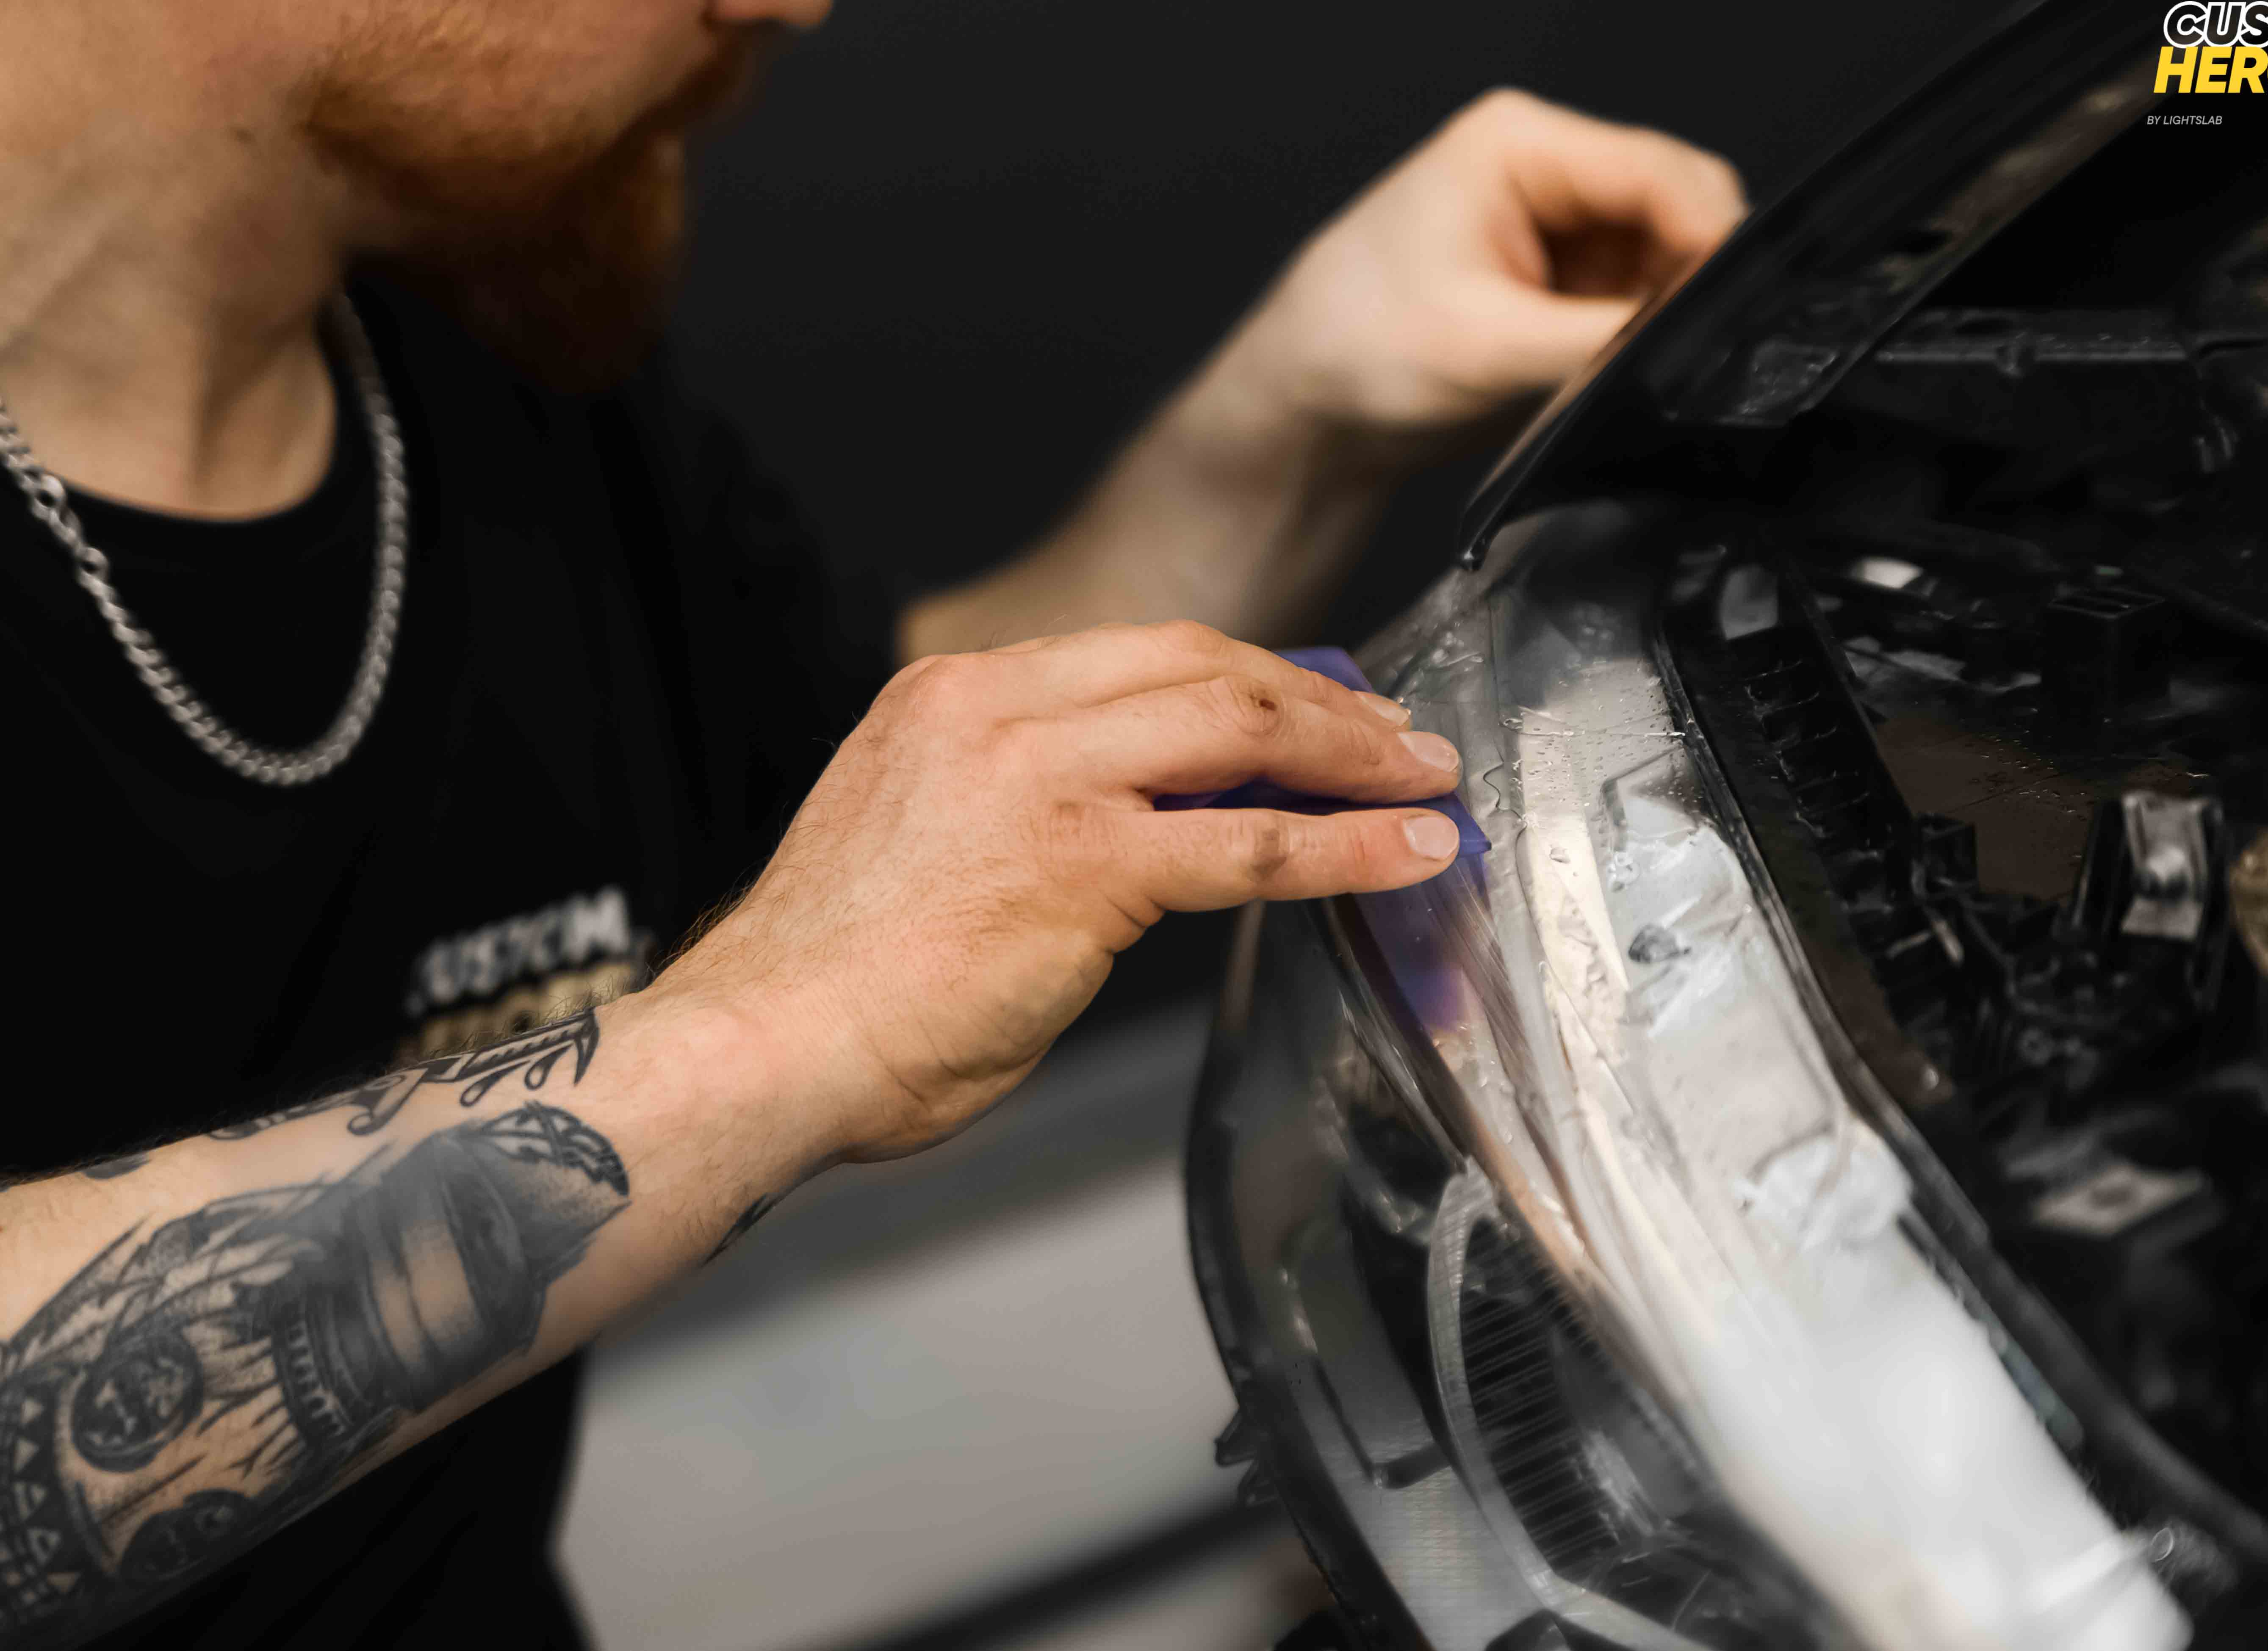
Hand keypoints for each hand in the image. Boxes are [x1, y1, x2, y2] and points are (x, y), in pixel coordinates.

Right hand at [657, 622, 1463, 1158]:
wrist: (764, 1042)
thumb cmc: (838, 974)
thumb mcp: (926, 835)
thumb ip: (1022, 805)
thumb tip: (1132, 826)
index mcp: (954, 695)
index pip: (1138, 653)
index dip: (1246, 675)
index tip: (1312, 704)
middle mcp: (999, 711)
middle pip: (1203, 665)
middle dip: (1317, 698)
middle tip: (1393, 737)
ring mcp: (1043, 781)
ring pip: (1239, 729)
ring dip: (1350, 756)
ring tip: (1424, 783)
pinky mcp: (1083, 866)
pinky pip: (1248, 845)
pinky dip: (1344, 845)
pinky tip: (1407, 851)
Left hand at [1218, 88, 1744, 462]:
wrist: (1306, 414)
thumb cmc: (1354, 350)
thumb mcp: (1489, 345)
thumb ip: (1606, 337)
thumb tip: (1691, 335)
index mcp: (1520, 145)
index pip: (1661, 172)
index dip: (1708, 241)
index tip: (1725, 311)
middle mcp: (1544, 173)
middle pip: (1674, 210)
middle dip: (1687, 279)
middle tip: (1675, 352)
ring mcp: (1555, 230)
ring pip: (1664, 262)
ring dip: (1661, 315)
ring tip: (1622, 370)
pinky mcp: (1558, 285)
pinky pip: (1634, 304)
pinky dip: (1637, 340)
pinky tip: (1608, 374)